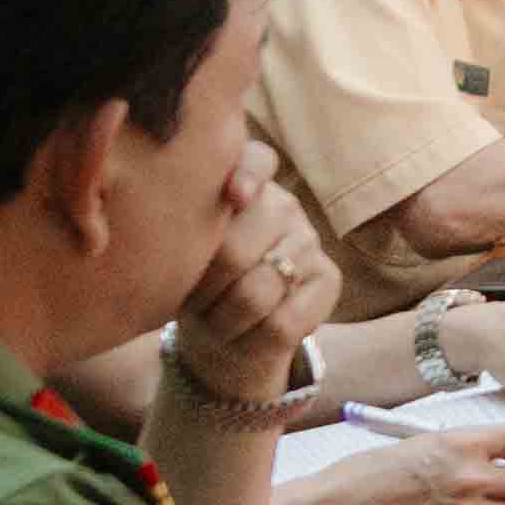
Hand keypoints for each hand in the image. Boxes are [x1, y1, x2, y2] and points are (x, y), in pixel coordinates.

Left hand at [173, 142, 337, 407]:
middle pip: (235, 249)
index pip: (254, 162)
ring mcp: (308, 240)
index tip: (233, 197)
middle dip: (203, 290)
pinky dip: (251, 341)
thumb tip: (179, 237)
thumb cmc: (192, 282)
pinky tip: (244, 336)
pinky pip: (283, 323)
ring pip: (257, 294)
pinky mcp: (329, 278)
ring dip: (223, 322)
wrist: (220, 333)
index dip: (245, 176)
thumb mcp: (176, 255)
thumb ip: (181, 230)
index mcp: (241, 184)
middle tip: (192, 302)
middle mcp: (281, 204)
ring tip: (213, 320)